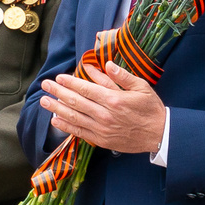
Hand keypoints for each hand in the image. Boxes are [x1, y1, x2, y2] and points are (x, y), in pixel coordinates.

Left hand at [41, 62, 167, 153]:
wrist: (160, 134)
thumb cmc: (151, 108)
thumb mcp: (141, 87)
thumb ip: (122, 76)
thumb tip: (106, 65)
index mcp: (114, 99)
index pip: (86, 89)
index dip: (70, 83)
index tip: (58, 78)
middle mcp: (104, 114)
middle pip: (76, 102)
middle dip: (58, 93)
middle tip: (45, 86)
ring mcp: (102, 129)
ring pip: (74, 117)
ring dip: (57, 108)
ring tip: (44, 101)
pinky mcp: (102, 140)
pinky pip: (80, 132)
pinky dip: (66, 126)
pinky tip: (55, 120)